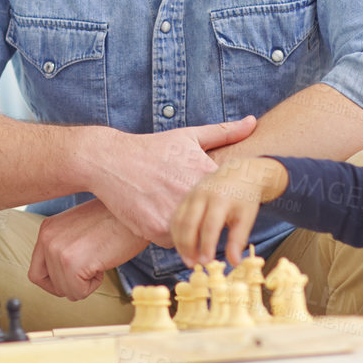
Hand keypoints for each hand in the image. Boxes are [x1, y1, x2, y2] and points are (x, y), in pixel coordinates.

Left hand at [27, 199, 148, 300]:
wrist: (135, 209)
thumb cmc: (115, 220)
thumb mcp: (78, 229)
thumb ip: (64, 247)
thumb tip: (59, 276)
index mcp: (47, 229)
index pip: (36, 273)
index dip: (56, 281)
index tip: (74, 276)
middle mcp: (47, 238)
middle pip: (50, 284)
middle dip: (72, 283)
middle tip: (90, 266)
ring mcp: (57, 250)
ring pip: (65, 291)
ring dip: (84, 283)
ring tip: (98, 260)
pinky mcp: (72, 262)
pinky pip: (77, 293)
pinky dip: (93, 286)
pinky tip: (102, 264)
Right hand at [85, 117, 257, 243]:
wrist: (109, 160)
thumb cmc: (151, 147)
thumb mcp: (188, 136)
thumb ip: (224, 132)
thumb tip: (253, 121)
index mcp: (204, 173)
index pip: (230, 200)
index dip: (226, 203)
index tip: (220, 203)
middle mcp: (192, 195)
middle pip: (213, 220)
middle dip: (208, 221)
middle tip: (200, 217)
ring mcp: (174, 213)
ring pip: (194, 234)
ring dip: (190, 231)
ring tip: (177, 218)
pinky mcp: (156, 228)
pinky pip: (172, 241)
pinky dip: (169, 234)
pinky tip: (161, 218)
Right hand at [169, 157, 288, 267]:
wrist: (238, 173)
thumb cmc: (244, 198)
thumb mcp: (246, 218)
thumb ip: (238, 240)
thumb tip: (234, 263)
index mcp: (220, 199)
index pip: (209, 225)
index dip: (206, 245)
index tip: (207, 262)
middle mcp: (201, 195)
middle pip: (189, 223)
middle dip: (188, 246)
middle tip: (193, 264)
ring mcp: (190, 195)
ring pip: (178, 221)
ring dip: (180, 242)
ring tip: (188, 259)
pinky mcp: (185, 198)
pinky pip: (175, 217)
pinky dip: (176, 234)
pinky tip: (183, 247)